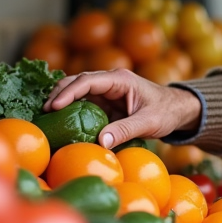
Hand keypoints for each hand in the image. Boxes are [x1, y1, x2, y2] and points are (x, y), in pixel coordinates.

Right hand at [44, 69, 201, 148]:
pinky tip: (60, 123)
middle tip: (43, 111)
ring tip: (46, 117)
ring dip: (62, 102)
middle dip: (59, 94)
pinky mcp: (106, 104)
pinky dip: (71, 111)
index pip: (88, 81)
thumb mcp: (148, 123)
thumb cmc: (166, 112)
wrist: (178, 110)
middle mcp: (110, 82)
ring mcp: (107, 92)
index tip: (53, 105)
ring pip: (78, 92)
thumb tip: (99, 142)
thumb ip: (125, 130)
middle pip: (77, 82)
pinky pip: (84, 105)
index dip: (69, 92)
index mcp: (120, 79)